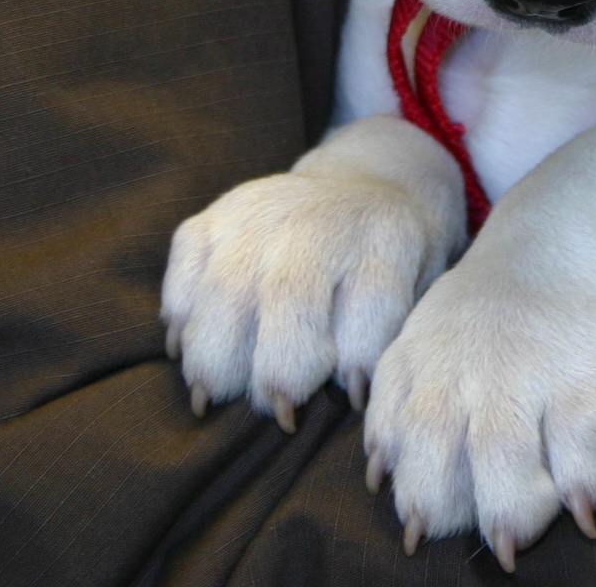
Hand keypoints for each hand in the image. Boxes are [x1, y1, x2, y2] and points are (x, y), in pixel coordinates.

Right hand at [161, 116, 460, 427]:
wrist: (364, 186)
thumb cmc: (388, 264)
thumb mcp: (415, 292)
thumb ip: (385, 338)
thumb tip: (348, 395)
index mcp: (386, 240)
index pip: (371, 305)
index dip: (353, 363)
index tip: (340, 401)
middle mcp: (323, 220)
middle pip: (291, 296)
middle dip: (274, 369)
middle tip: (272, 409)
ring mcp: (266, 210)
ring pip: (228, 286)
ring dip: (213, 354)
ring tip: (211, 396)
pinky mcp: (221, 211)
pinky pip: (186, 260)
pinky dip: (180, 311)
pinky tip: (186, 345)